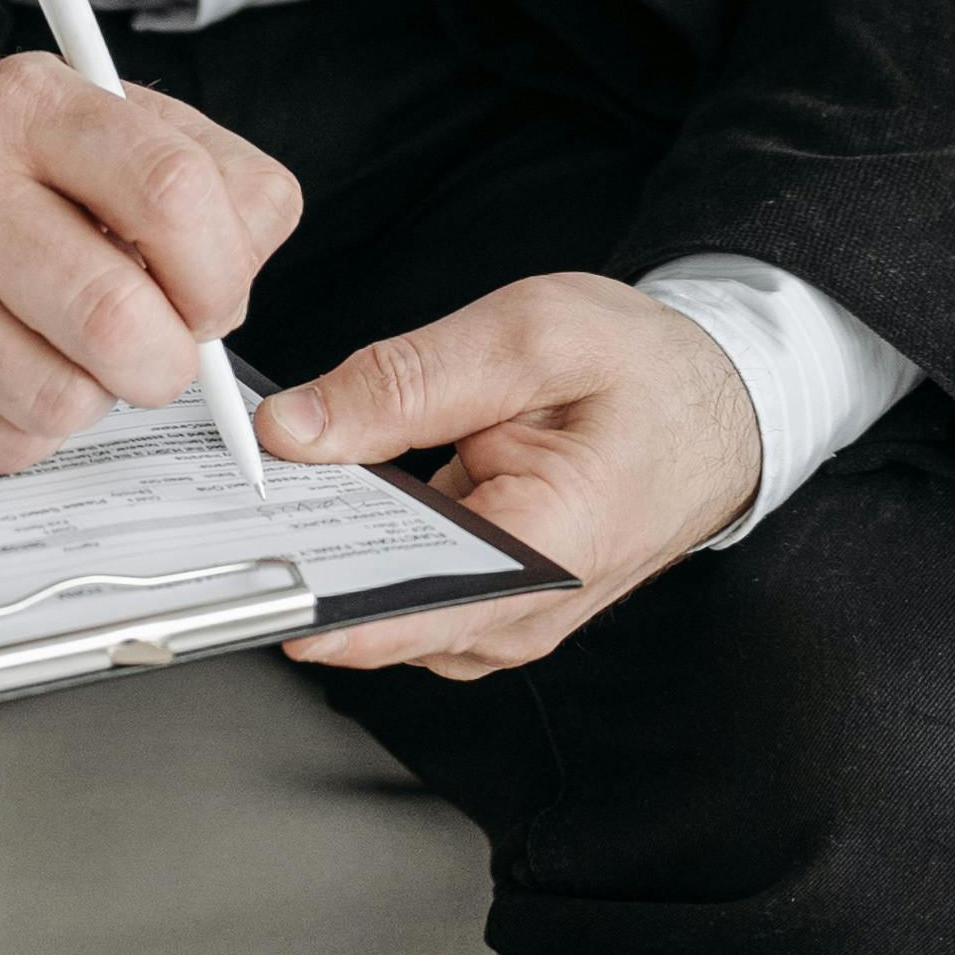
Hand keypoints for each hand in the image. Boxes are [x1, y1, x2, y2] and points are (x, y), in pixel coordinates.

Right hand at [0, 54, 299, 474]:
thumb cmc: (2, 163)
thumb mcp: (106, 121)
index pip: (171, 192)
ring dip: (94, 397)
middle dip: (167, 362)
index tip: (214, 296)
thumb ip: (210, 180)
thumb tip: (242, 276)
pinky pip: (1, 448)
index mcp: (30, 104)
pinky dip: (30, 429)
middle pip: (116, 321)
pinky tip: (8, 369)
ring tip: (68, 346)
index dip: (221, 269)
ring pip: (62, 404)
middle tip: (156, 348)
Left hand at [262, 273, 764, 676]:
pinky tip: (338, 485)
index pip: (401, 615)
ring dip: (329, 546)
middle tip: (235, 492)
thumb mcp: (531, 336)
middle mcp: (520, 616)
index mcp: (545, 553)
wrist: (719, 406)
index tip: (238, 561)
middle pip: (378, 612)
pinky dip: (366, 539)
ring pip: (384, 602)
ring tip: (281, 477)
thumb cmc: (646, 369)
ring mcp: (504, 619)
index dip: (308, 594)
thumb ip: (410, 380)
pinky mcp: (489, 603)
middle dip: (301, 555)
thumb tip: (294, 428)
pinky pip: (406, 586)